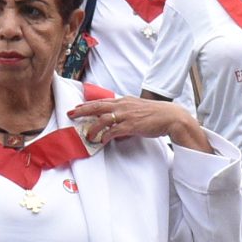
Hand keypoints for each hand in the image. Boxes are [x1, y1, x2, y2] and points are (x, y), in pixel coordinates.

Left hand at [71, 95, 201, 150]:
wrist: (170, 116)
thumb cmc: (155, 114)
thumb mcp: (137, 110)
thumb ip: (126, 115)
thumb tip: (116, 128)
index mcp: (124, 101)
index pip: (101, 101)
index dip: (87, 104)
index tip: (76, 107)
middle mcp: (123, 106)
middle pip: (97, 106)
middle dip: (82, 110)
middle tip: (70, 114)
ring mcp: (127, 115)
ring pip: (103, 119)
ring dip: (93, 127)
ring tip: (87, 135)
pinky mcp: (132, 126)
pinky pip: (114, 131)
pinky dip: (106, 136)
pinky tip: (102, 141)